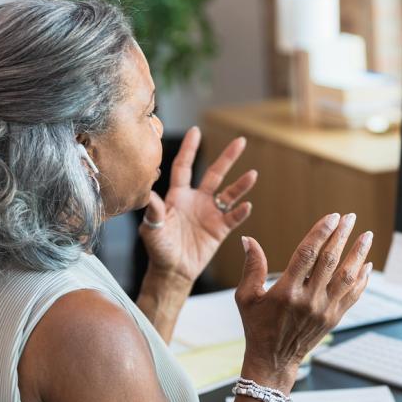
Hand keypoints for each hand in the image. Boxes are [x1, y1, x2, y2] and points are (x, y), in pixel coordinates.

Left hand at [139, 126, 257, 285]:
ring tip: (253, 174)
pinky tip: (247, 205)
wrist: (172, 271)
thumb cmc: (158, 248)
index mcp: (178, 196)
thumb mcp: (152, 228)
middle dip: (228, 157)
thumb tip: (149, 194)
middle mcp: (197, 200)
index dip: (190, 149)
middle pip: (215, 173)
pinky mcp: (220, 229)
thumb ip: (153, 210)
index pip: (184, 166)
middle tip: (241, 141)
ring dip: (241, 184)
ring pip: (229, 194)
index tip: (196, 131)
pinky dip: (241, 211)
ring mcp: (210, 213)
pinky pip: (233, 217)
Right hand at [234, 213, 372, 390]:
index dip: (321, 233)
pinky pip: (353, 295)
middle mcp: (308, 300)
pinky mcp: (334, 318)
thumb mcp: (246, 297)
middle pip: (330, 261)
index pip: (307, 255)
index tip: (332, 217)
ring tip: (366, 235)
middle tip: (350, 217)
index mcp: (286, 292)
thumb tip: (247, 240)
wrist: (274, 359)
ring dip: (358, 254)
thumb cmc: (257, 326)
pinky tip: (367, 264)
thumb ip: (251, 267)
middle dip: (341, 236)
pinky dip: (362, 279)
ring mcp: (324, 310)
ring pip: (346, 277)